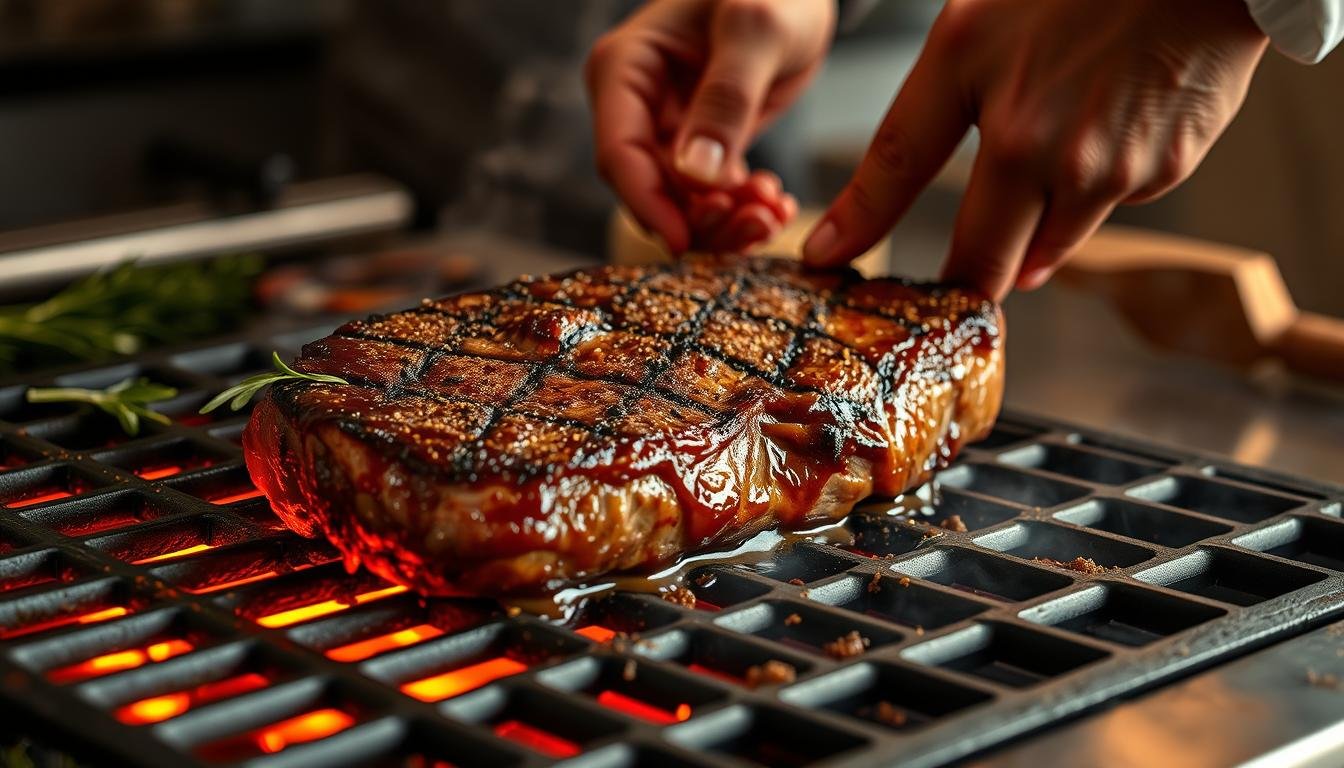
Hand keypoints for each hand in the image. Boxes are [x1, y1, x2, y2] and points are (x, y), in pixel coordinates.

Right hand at [585, 0, 832, 252]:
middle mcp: (635, 105)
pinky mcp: (699, 145)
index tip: (687, 242)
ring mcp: (666, 128)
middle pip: (648, 188)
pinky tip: (776, 206)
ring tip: (772, 213)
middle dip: (699, 218)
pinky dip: (741, 209)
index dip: (649, 205)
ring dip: (725, 220)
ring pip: (680, 201)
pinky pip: (709, 195)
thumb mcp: (757, 30)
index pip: (619, 153)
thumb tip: (696, 174)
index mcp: (624, 68)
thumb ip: (727, 97)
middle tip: (755, 224)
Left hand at [803, 0, 1268, 298]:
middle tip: (947, 286)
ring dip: (1032, 234)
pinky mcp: (1162, 172)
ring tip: (1050, 163)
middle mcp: (1042, 146)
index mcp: (983, 86)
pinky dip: (1098, 187)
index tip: (822, 257)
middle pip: (985, 263)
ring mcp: (1108, 170)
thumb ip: (941, 108)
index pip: (895, 169)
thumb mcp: (981, 25)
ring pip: (1049, 247)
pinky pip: (1109, 205)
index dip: (854, 222)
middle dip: (962, 281)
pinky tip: (1111, 126)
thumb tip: (934, 195)